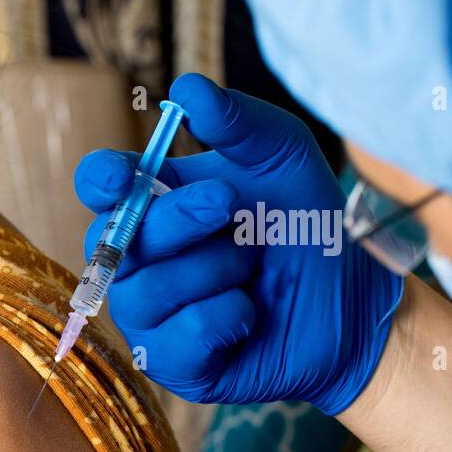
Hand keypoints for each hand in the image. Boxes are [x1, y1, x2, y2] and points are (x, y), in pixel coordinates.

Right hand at [74, 73, 402, 414]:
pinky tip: (249, 312)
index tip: (126, 177)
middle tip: (233, 207)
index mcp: (150, 204)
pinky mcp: (170, 364)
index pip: (98, 189)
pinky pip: (175, 338)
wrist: (353, 301)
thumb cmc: (305, 225)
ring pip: (143, 292)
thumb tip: (188, 88)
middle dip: (176, 220)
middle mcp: (136, 261)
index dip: (101, 182)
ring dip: (213, 271)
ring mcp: (147, 316)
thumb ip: (238, 122)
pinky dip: (224, 318)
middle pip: (111, 241)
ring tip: (251, 267)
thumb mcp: (283, 158)